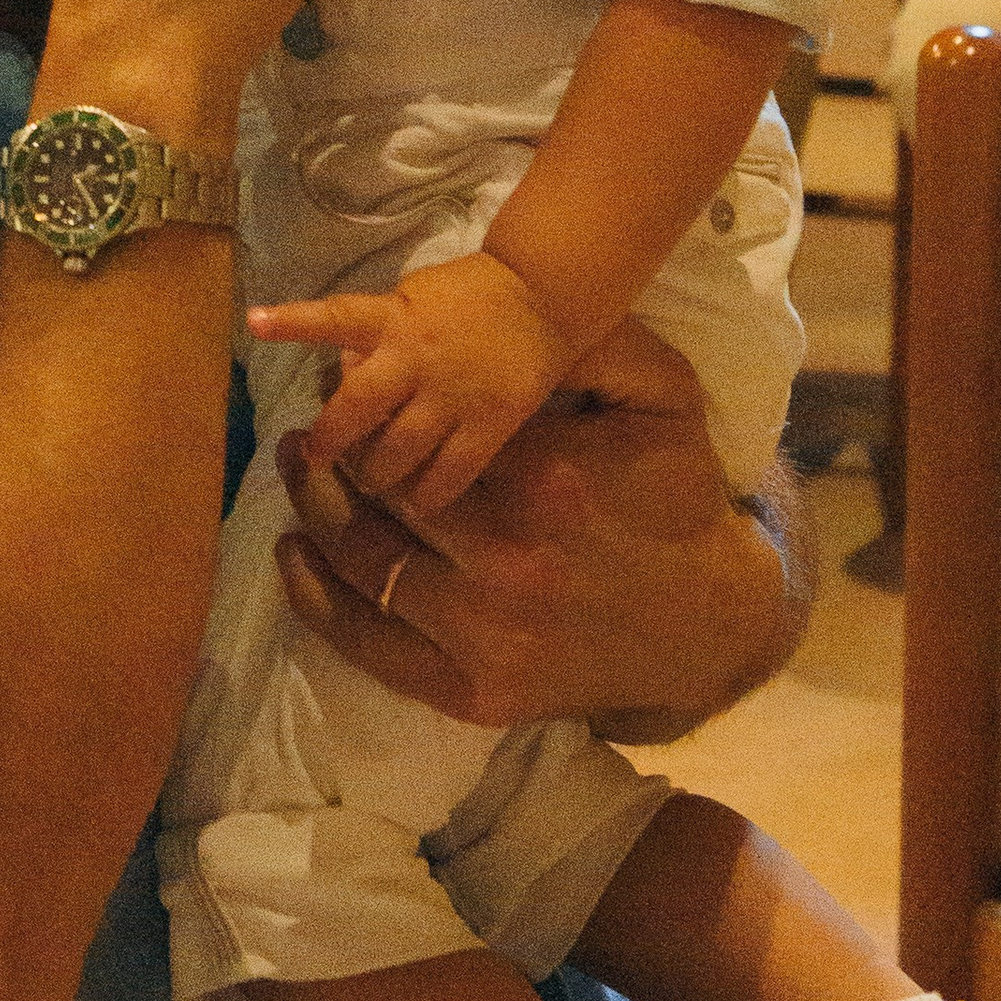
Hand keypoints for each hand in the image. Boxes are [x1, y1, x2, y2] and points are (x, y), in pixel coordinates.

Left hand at [248, 252, 575, 515]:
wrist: (544, 295)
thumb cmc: (467, 298)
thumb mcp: (412, 300)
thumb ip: (376, 336)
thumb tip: (341, 372)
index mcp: (393, 319)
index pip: (335, 316)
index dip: (294, 321)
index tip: (254, 322)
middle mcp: (416, 357)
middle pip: (359, 406)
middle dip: (332, 438)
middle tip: (318, 456)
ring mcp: (452, 394)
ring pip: (399, 450)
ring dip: (377, 472)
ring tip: (373, 481)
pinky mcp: (489, 423)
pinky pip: (452, 472)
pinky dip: (430, 493)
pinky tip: (421, 504)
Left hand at [274, 318, 800, 737]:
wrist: (705, 627)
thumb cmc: (678, 503)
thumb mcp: (666, 401)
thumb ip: (605, 343)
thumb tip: (530, 310)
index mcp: (545, 482)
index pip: (425, 430)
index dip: (374, 398)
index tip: (343, 373)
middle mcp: (505, 562)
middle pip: (381, 494)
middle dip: (334, 452)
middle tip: (311, 425)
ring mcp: (482, 635)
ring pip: (362, 563)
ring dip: (313, 511)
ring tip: (298, 472)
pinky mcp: (468, 691)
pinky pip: (366, 641)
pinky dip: (317, 596)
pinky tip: (295, 552)